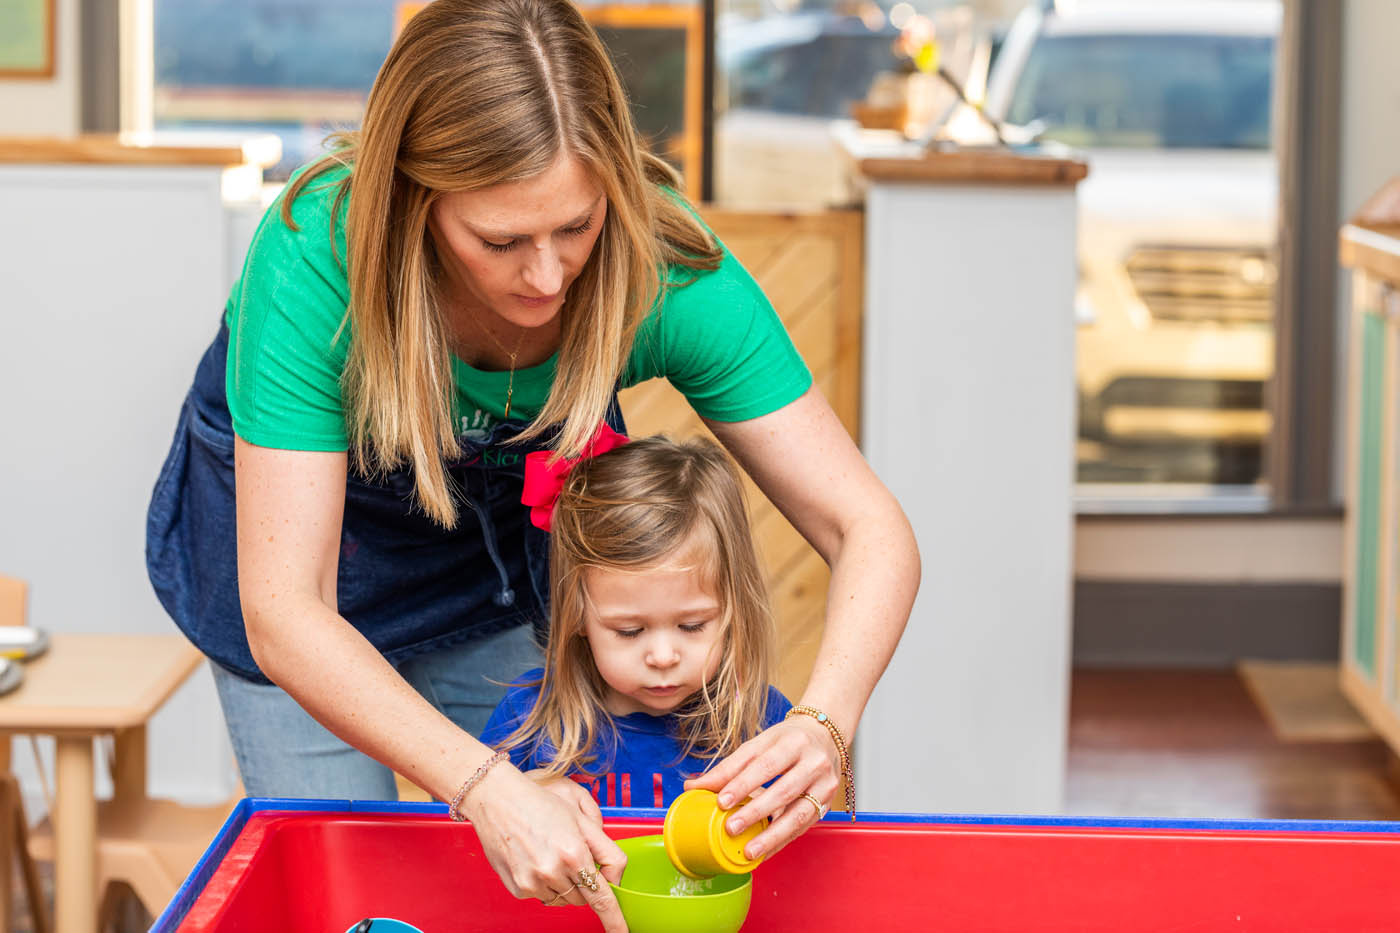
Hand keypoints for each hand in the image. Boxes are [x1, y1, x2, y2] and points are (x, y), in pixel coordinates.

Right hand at [462, 763, 627, 927]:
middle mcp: (553, 872)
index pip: (601, 897)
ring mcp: (533, 883)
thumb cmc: (539, 805)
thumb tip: (614, 880)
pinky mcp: (519, 889)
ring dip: (563, 884)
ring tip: (549, 853)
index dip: (614, 918)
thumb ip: (607, 852)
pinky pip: (543, 897)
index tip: (622, 932)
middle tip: (570, 855)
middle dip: (583, 882)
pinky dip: (544, 885)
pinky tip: (536, 860)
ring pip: (563, 900)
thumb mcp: (582, 820)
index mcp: (574, 853)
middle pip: (583, 898)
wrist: (498, 801)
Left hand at [683, 715, 839, 860]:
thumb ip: (729, 767)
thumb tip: (693, 787)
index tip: (721, 801)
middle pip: (783, 790)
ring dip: (772, 835)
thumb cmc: (787, 741)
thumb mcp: (760, 744)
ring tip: (750, 851)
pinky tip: (765, 851)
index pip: (765, 764)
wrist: (826, 736)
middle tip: (731, 828)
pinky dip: (783, 841)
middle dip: (756, 812)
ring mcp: (825, 784)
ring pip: (798, 814)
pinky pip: (804, 826)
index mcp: (793, 742)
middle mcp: (813, 762)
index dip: (742, 784)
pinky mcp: (828, 803)